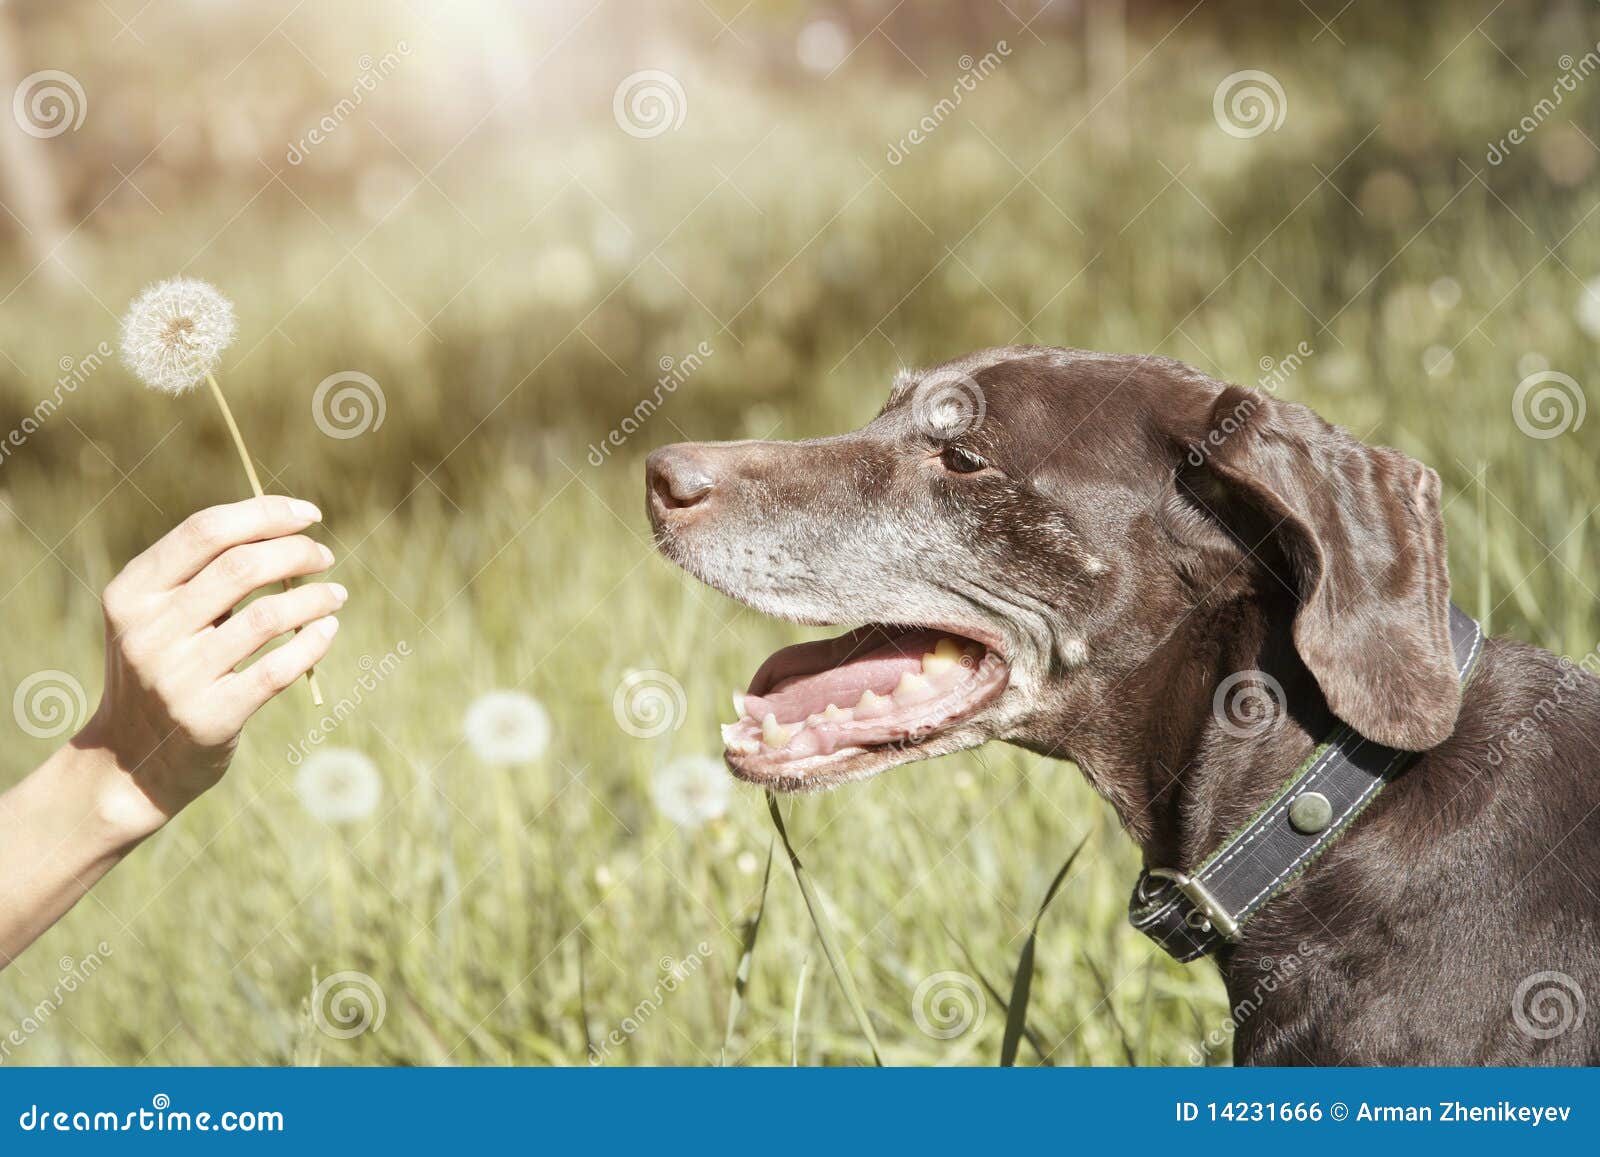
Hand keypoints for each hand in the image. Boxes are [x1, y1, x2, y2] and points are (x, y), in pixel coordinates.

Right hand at [77, 495, 345, 840]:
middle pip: (241, 567)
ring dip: (315, 597)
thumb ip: (201, 574)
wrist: (133, 762)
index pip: (205, 531)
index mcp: (131, 593)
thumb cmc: (163, 669)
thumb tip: (283, 527)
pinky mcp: (209, 717)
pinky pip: (278, 668)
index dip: (265, 514)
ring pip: (268, 616)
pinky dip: (313, 642)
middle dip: (296, 552)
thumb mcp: (157, 617)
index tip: (309, 514)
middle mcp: (147, 632)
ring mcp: (177, 677)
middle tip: (324, 556)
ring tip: (336, 595)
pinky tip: (329, 629)